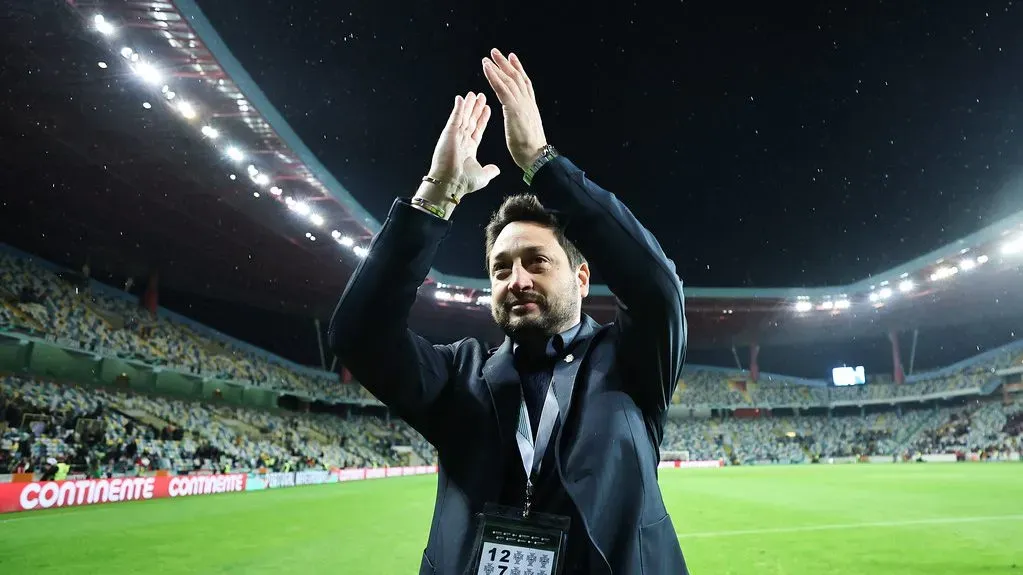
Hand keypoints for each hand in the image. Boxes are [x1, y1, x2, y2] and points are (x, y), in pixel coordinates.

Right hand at [426, 91, 500, 198]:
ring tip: (474, 94)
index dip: (483, 119)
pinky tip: (462, 98)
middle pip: (471, 120)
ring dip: (469, 105)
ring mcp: (455, 136)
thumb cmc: (464, 182)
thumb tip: (496, 169)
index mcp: (469, 148)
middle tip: (481, 96)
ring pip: (464, 116)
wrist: (451, 183)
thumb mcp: (482, 176)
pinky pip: (455, 117)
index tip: (487, 109)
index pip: (478, 130)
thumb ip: (490, 171)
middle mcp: (462, 140)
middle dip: (476, 108)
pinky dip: (459, 107)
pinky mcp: (449, 133)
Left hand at [482, 49, 547, 170]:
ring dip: (498, 67)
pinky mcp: (513, 108)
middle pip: (516, 77)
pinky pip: (502, 88)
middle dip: (506, 64)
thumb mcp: (527, 130)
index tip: (512, 59)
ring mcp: (521, 104)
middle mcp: (527, 102)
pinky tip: (487, 68)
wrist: (536, 156)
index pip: (524, 84)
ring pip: (509, 80)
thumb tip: (521, 122)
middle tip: (497, 52)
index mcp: (530, 107)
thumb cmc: (530, 150)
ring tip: (489, 57)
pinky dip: (494, 76)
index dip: (518, 70)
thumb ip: (523, 121)